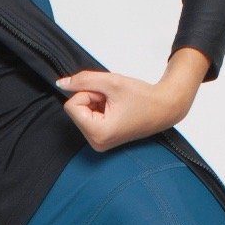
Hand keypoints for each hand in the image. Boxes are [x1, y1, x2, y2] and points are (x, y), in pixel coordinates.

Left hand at [54, 69, 192, 151]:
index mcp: (98, 133)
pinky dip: (98, 108)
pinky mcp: (101, 139)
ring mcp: (98, 143)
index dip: (88, 93)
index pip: (71, 105)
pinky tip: (115, 109)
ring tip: (116, 104)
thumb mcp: (111, 82)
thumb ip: (83, 80)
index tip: (107, 95)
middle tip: (114, 100)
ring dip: (95, 102)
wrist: (164, 108)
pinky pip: (88, 117)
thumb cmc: (143, 97)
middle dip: (92, 98)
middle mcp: (96, 143)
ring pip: (81, 112)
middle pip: (75, 110)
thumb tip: (61, 83)